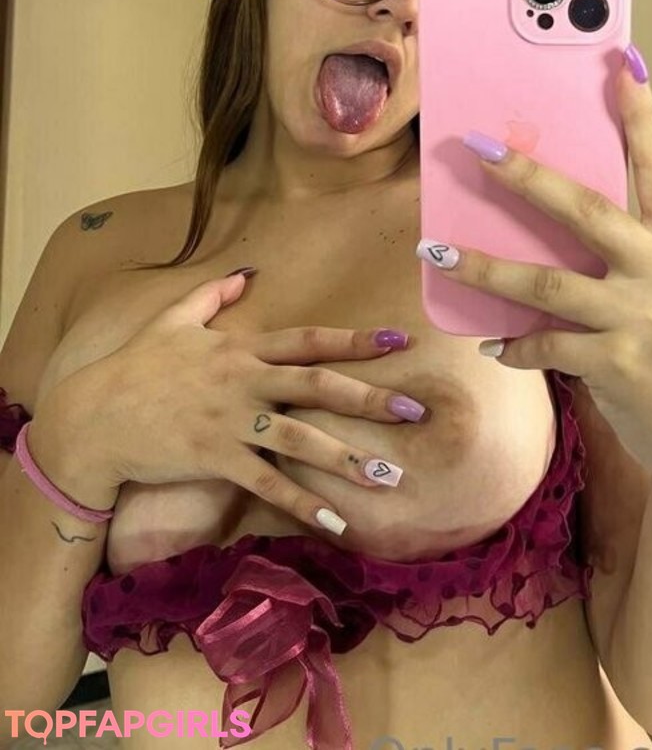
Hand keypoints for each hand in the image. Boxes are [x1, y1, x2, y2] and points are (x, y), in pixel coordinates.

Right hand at [30, 272, 420, 533]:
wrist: (93, 415)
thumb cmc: (134, 365)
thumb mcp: (174, 318)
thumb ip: (215, 293)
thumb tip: (249, 272)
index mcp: (241, 348)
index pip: (308, 341)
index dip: (353, 340)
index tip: (397, 341)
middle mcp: (244, 382)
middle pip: (317, 387)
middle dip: (369, 399)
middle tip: (414, 411)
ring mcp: (232, 422)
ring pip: (301, 439)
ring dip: (349, 458)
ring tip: (391, 475)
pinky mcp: (216, 460)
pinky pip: (268, 484)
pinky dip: (304, 504)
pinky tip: (337, 523)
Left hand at [417, 48, 651, 495]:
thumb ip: (628, 247)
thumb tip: (549, 209)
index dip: (640, 113)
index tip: (622, 60)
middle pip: (585, 209)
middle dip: (526, 175)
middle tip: (477, 147)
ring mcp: (644, 317)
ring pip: (548, 282)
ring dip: (486, 266)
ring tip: (437, 251)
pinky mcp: (619, 365)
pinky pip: (548, 345)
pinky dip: (514, 343)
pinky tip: (491, 343)